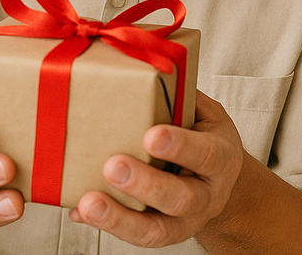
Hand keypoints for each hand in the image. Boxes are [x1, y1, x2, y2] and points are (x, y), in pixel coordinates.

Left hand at [69, 91, 243, 247]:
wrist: (219, 183)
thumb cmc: (204, 137)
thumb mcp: (205, 113)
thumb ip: (180, 96)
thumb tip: (140, 66)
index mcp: (221, 158)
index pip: (205, 154)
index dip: (180, 147)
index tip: (151, 135)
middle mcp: (207, 195)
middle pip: (180, 198)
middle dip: (145, 184)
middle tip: (112, 165)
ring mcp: (186, 221)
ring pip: (157, 230)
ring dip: (120, 218)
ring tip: (89, 203)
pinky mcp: (164, 235)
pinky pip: (135, 236)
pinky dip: (106, 225)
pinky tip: (81, 211)